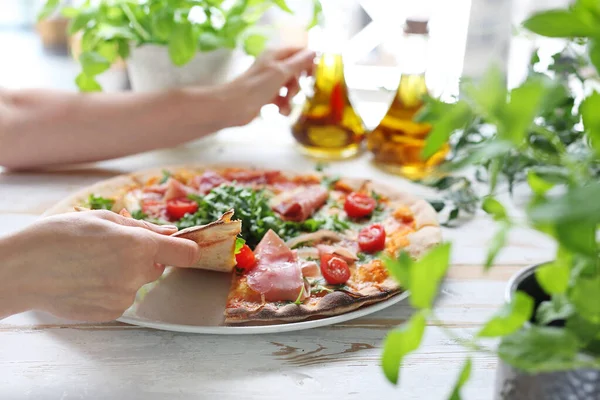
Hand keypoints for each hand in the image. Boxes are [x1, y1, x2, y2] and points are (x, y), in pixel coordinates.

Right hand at [1, 211, 198, 321]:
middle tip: (110, 249)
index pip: (186, 253)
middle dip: (143, 258)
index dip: (184, 248)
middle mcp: (137, 273)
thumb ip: (143, 227)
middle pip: (157, 267)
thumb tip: (171, 232)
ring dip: (124, 274)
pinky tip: (87, 281)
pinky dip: (110, 290)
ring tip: (91, 265)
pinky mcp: (111, 312)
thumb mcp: (103, 219)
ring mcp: (124, 296)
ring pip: (137, 283)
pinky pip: (121, 298)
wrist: (22, 269)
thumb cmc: (58, 237)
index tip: (177, 246)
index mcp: (140, 245)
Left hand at [222, 47, 314, 125]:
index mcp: (276, 55)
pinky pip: (282, 98)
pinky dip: (284, 105)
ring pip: (290, 86)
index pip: (299, 51)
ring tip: (285, 104)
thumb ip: (299, 62)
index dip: (308, 61)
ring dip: (291, 97)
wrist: (233, 107)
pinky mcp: (266, 95)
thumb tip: (314, 51)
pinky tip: (281, 112)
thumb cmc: (256, 87)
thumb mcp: (281, 72)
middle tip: (292, 91)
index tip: (311, 75)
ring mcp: (269, 81)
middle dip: (298, 83)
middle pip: (296, 70)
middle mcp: (273, 65)